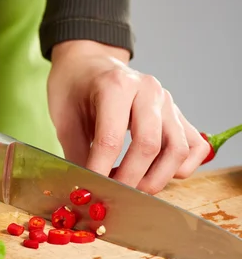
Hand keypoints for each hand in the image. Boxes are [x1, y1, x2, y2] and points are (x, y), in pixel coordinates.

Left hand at [48, 40, 209, 193]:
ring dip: (157, 179)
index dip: (100, 171)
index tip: (90, 191)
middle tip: (113, 196)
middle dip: (130, 180)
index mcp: (116, 86)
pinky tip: (158, 174)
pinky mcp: (178, 114)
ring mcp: (168, 102)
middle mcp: (148, 91)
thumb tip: (86, 191)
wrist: (89, 62)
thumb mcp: (64, 119)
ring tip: (134, 190)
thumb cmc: (74, 88)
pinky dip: (181, 167)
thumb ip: (76, 155)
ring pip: (177, 150)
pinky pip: (195, 147)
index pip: (111, 139)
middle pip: (149, 146)